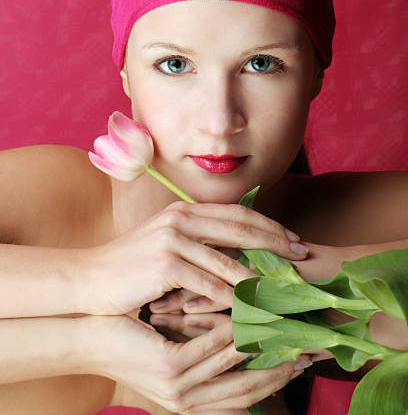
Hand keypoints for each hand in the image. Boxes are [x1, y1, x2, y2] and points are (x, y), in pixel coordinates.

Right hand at [81, 200, 308, 315]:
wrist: (91, 280)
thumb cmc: (132, 266)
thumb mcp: (168, 243)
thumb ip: (200, 240)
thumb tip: (239, 250)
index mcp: (185, 210)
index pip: (239, 213)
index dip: (270, 226)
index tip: (294, 241)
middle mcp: (181, 217)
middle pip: (242, 227)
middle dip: (276, 243)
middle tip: (302, 257)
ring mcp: (172, 239)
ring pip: (228, 260)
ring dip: (259, 277)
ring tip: (283, 290)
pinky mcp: (165, 264)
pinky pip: (207, 284)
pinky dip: (230, 298)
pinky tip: (247, 309)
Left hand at [82, 311, 313, 413]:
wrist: (91, 331)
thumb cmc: (134, 331)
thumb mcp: (177, 339)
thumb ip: (209, 336)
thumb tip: (242, 322)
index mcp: (196, 395)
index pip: (247, 392)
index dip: (278, 376)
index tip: (304, 357)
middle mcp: (192, 400)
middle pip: (249, 391)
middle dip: (282, 372)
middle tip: (311, 352)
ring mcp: (181, 389)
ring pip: (234, 375)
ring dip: (265, 353)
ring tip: (289, 332)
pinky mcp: (169, 371)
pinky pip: (209, 354)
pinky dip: (231, 337)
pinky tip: (247, 319)